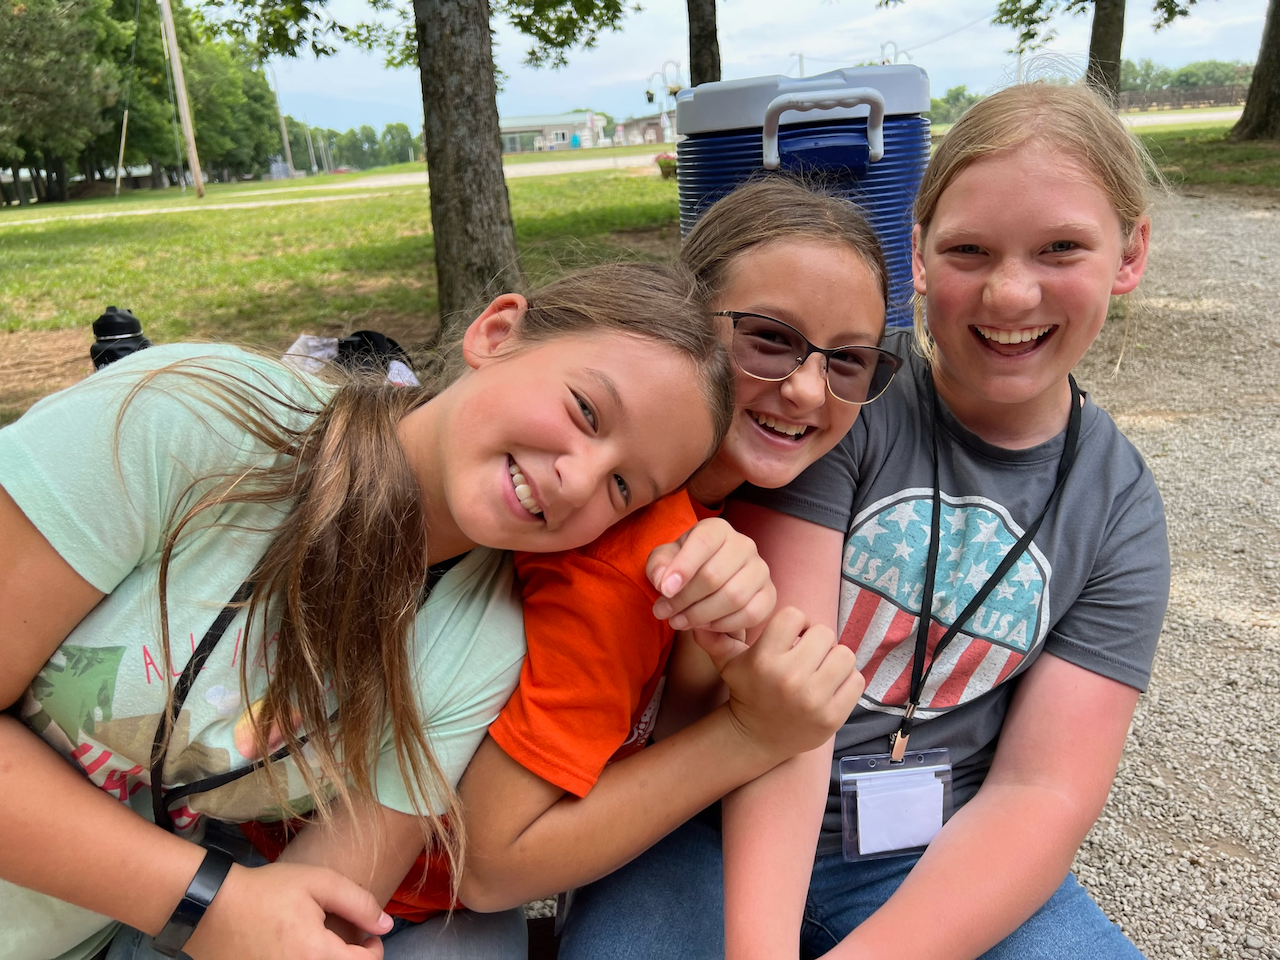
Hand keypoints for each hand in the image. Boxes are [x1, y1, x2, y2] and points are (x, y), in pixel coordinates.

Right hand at [184, 861, 391, 959]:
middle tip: (349, 943)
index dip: (375, 951)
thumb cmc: (266, 891)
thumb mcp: (318, 883)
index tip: (369, 935)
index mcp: (316, 955)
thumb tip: (386, 925)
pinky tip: (297, 950)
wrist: (211, 907)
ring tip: (321, 945)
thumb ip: (359, 904)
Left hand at [646, 518, 775, 632]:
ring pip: (733, 597)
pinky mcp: (769, 593)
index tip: (664, 590)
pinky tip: (704, 626)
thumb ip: (658, 567)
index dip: (683, 567)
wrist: (708, 582)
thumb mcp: (664, 561)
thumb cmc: (683, 567)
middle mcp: (744, 545)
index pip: (703, 542)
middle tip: (664, 612)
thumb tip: (663, 581)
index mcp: (717, 529)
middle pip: (715, 575)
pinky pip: (751, 614)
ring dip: (701, 615)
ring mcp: (760, 569)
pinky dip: (724, 625)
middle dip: (685, 599)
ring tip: (679, 621)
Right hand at [698, 607, 863, 760]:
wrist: (758, 737)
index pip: (796, 616)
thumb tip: (694, 622)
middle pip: (825, 633)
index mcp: (764, 659)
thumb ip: (715, 639)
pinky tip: (829, 687)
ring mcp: (812, 699)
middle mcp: (788, 678)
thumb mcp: (728, 664)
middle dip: (817, 642)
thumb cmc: (747, 691)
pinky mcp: (832, 716)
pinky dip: (847, 681)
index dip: (796, 624)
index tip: (791, 637)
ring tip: (820, 670)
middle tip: (807, 655)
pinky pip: (856, 680)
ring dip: (835, 660)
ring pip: (844, 655)